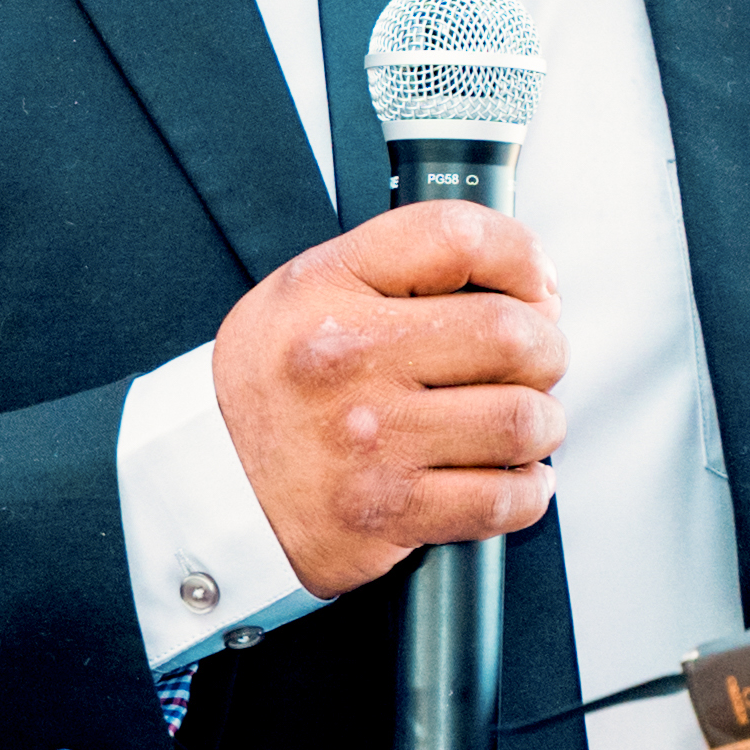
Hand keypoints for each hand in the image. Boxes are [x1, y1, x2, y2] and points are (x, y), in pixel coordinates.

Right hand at [211, 204, 567, 598]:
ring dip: (542, 423)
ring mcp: (371, 440)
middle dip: (546, 349)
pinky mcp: (389, 512)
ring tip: (522, 422)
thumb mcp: (305, 292)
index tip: (535, 284)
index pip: (457, 237)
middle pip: (511, 333)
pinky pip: (503, 499)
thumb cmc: (269, 389)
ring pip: (521, 419)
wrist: (203, 488)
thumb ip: (401, 269)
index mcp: (327, 289)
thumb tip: (525, 284)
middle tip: (534, 362)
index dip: (522, 256)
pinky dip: (527, 489)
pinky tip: (511, 477)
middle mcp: (348, 359)